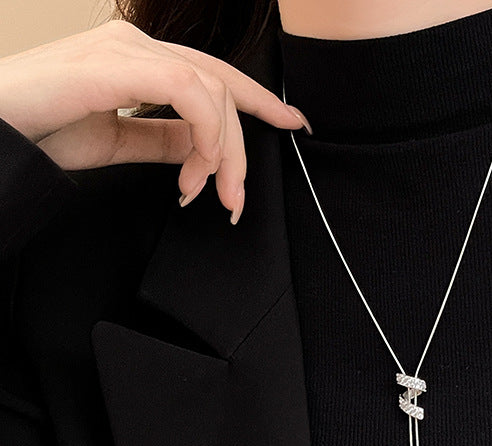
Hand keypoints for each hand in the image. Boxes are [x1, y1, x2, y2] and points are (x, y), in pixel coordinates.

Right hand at [0, 19, 312, 223]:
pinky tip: (199, 166)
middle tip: (236, 198)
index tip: (292, 122)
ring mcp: (128, 49)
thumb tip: (203, 148)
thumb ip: (163, 139)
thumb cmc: (42, 131)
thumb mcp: (118, 141)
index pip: (214, 75)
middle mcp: (138, 45)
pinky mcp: (119, 62)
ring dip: (223, 151)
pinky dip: (206, 133)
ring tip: (210, 192)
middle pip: (221, 87)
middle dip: (241, 147)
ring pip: (213, 91)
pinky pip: (190, 92)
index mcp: (139, 60)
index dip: (258, 100)